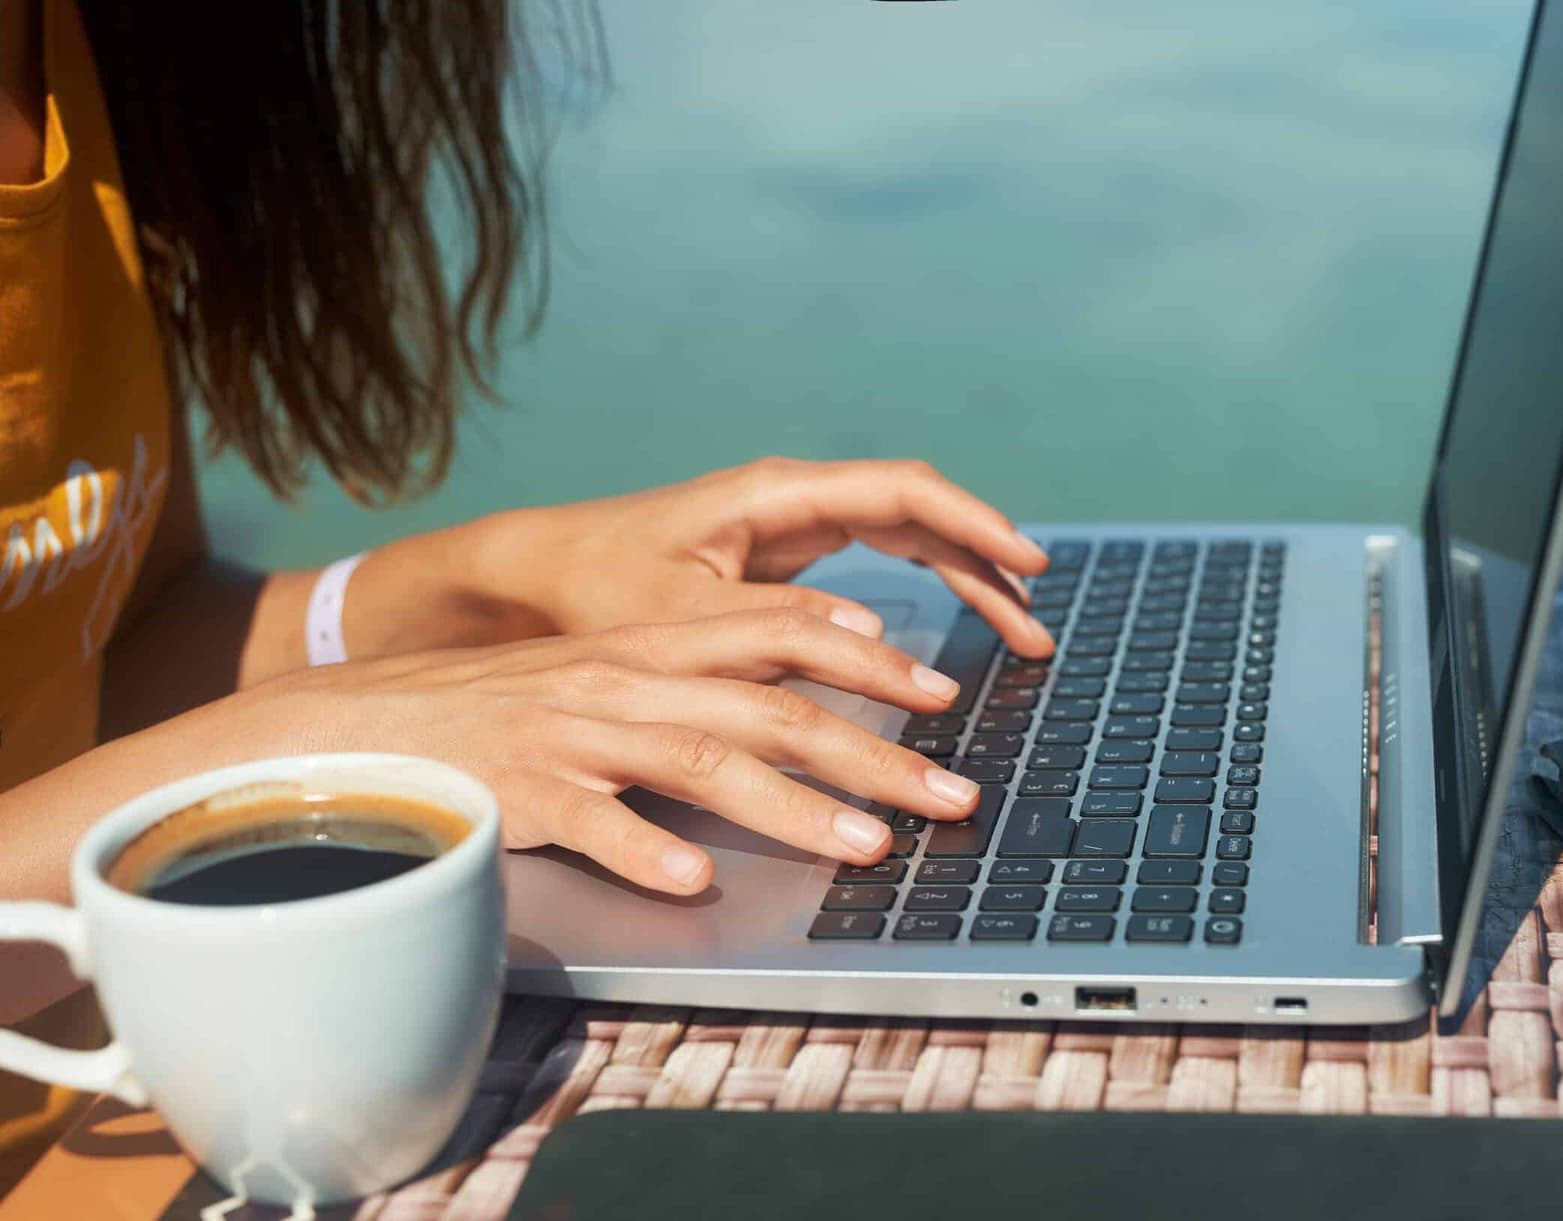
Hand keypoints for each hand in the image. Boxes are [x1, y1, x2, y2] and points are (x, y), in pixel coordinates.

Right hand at [102, 609, 982, 893]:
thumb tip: (803, 687)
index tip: (940, 687)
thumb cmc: (514, 705)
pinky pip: (594, 825)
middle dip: (874, 753)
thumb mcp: (614, 669)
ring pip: (702, 764)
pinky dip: (646, 852)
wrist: (377, 722)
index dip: (864, 660)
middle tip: (951, 795)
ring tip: (865, 847)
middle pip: (772, 711)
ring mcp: (578, 736)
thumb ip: (702, 675)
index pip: (778, 637)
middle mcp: (628, 680)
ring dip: (794, 808)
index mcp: (654, 645)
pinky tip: (693, 884)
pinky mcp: (527, 794)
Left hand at [477, 457, 1055, 658]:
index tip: (1028, 563)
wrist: (530, 580)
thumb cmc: (593, 586)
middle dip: (988, 565)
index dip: (976, 524)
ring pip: (909, 544)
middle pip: (923, 517)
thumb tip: (879, 642)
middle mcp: (794, 502)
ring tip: (1023, 640)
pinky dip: (925, 601)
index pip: (905, 493)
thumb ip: (777, 627)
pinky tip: (953, 637)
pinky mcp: (783, 566)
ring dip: (967, 586)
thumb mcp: (682, 615)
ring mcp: (793, 530)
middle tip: (1039, 626)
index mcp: (777, 495)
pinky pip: (879, 571)